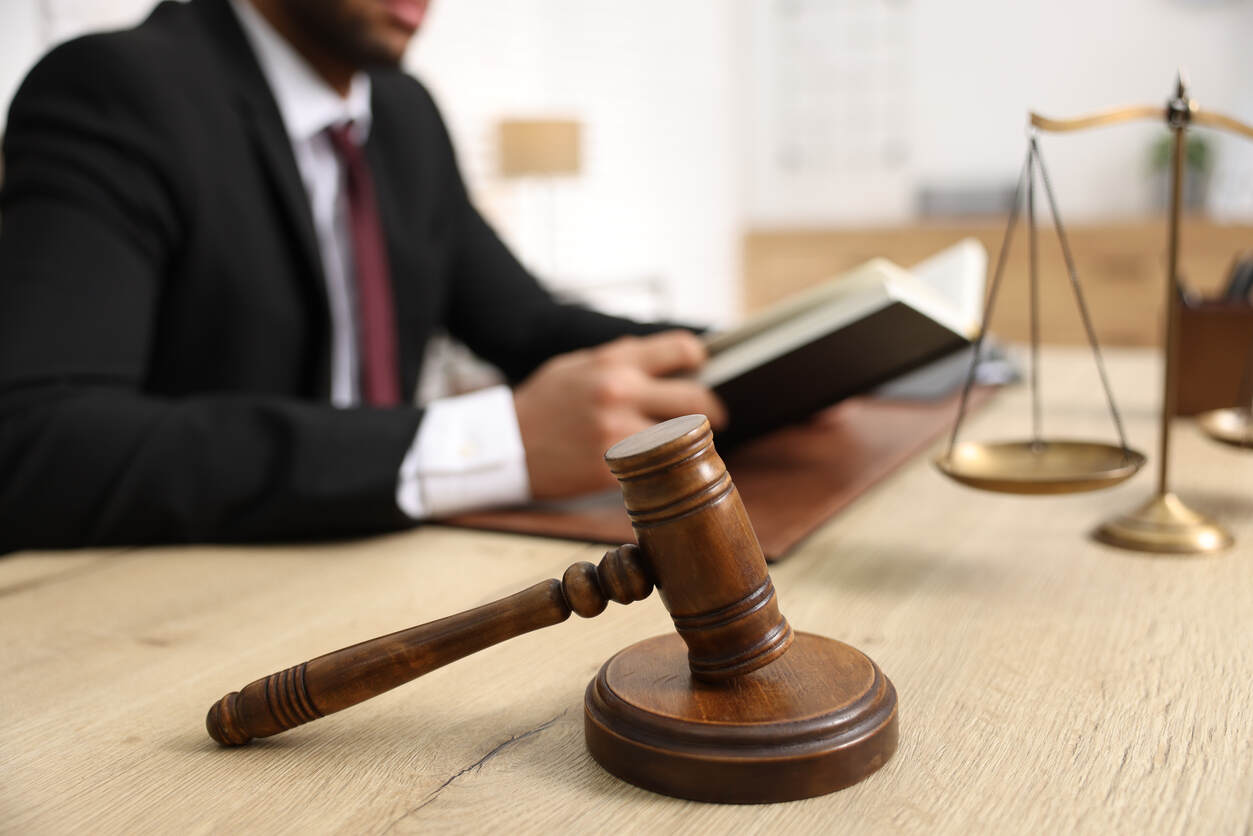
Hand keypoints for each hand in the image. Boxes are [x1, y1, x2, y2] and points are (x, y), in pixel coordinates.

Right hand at [513, 331, 727, 498]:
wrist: (505, 447)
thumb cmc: (543, 403)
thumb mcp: (576, 364)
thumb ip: (621, 359)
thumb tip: (667, 356)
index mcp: (613, 363)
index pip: (682, 350)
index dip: (697, 360)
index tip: (699, 370)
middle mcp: (619, 394)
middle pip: (696, 400)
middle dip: (711, 410)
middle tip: (716, 418)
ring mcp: (618, 434)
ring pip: (683, 438)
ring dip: (689, 442)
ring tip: (686, 443)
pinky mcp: (613, 470)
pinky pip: (656, 468)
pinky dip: (661, 468)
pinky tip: (656, 466)